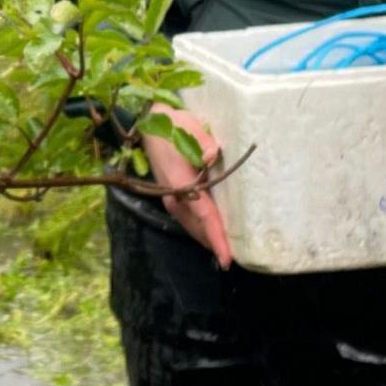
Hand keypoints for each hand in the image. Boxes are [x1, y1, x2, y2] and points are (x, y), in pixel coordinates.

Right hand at [142, 107, 232, 268]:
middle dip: (216, 244)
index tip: (226, 258)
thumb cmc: (173, 124)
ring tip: (228, 253)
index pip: (203, 214)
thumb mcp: (188, 125)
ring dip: (209, 239)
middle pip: (199, 227)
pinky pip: (190, 220)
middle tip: (236, 261)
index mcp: (179, 182)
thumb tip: (213, 155)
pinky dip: (202, 230)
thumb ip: (203, 140)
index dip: (216, 236)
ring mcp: (171, 199)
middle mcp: (174, 196)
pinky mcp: (172, 197)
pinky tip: (213, 234)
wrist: (149, 125)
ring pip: (194, 227)